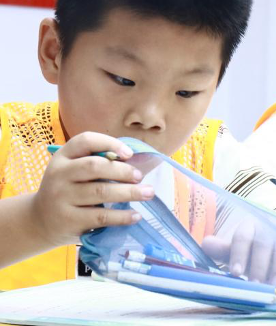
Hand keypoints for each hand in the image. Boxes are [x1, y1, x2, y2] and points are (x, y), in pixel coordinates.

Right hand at [32, 132, 150, 246]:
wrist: (39, 222)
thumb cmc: (68, 190)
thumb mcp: (72, 171)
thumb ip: (97, 163)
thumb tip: (139, 162)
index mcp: (62, 157)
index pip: (85, 141)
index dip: (110, 143)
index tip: (130, 153)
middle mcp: (58, 175)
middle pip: (95, 166)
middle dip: (123, 170)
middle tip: (140, 176)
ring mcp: (61, 198)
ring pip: (101, 192)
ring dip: (130, 193)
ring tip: (148, 193)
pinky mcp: (69, 220)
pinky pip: (101, 216)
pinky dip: (122, 216)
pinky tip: (136, 215)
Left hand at [201, 220, 275, 286]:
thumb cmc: (255, 251)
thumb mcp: (238, 250)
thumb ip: (224, 249)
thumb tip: (205, 243)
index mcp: (250, 226)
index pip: (243, 236)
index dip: (238, 254)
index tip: (235, 272)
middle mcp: (269, 227)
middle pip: (263, 244)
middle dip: (258, 266)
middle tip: (254, 283)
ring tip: (273, 285)